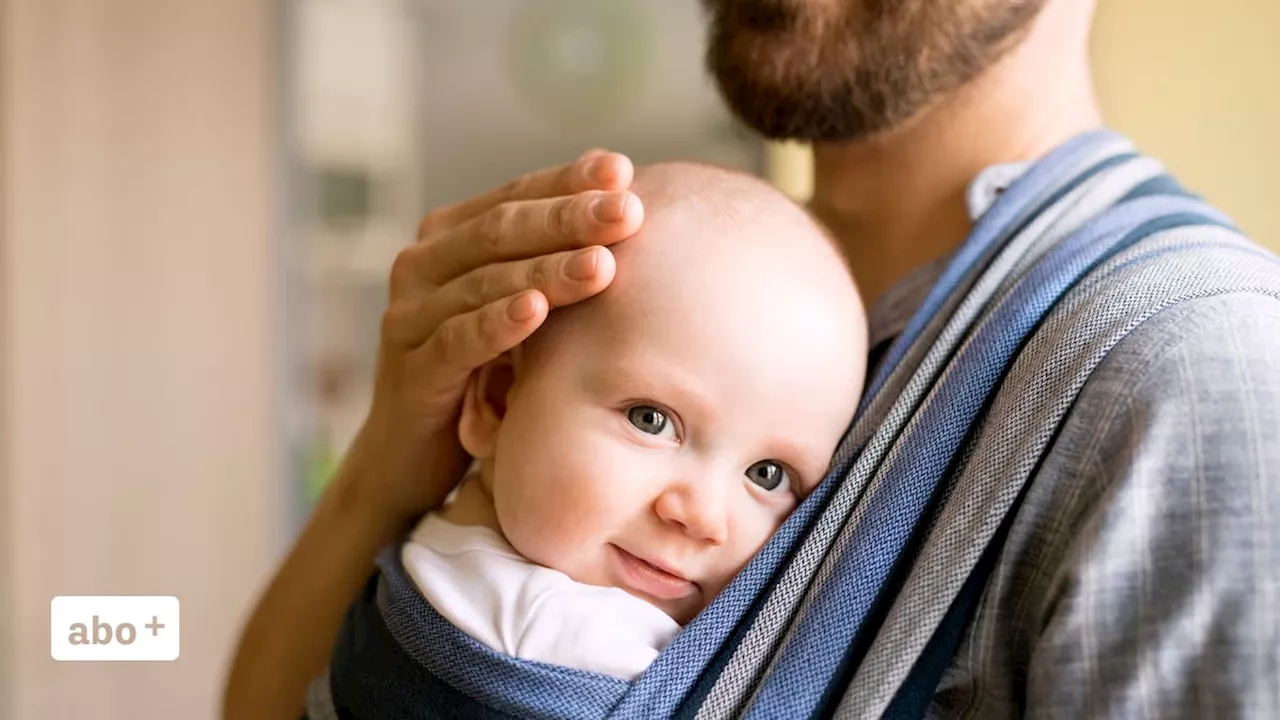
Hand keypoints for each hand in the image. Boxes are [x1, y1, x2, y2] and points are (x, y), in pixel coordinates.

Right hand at [346, 149, 643, 522]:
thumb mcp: (516, 308)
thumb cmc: (481, 373)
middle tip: (627, 211)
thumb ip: (547, 258)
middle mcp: (421, 266)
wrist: (411, 455)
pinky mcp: (409, 370)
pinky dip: (498, 323)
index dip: (568, 182)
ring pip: (484, 282)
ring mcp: (409, 317)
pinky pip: (457, 340)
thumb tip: (622, 196)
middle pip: (500, 230)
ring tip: (601, 265)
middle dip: (568, 218)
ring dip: (546, 271)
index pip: (515, 196)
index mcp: (448, 238)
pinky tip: (537, 311)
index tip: (624, 172)